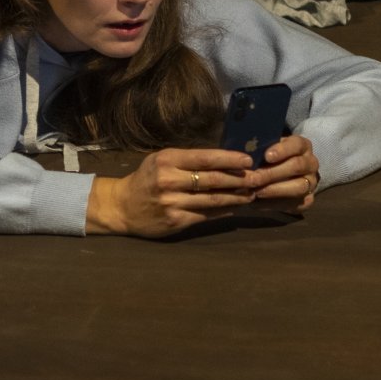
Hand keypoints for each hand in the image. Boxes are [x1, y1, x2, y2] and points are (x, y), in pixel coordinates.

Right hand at [85, 146, 257, 237]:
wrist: (122, 206)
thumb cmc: (146, 179)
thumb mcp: (161, 160)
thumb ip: (188, 159)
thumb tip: (223, 159)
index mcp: (167, 160)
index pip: (205, 158)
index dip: (230, 159)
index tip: (249, 160)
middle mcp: (169, 180)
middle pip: (212, 179)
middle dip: (239, 179)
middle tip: (258, 178)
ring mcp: (172, 202)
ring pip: (212, 199)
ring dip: (236, 197)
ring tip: (252, 193)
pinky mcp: (175, 221)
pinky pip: (206, 215)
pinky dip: (223, 211)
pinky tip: (235, 207)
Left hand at [244, 135, 319, 214]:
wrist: (284, 177)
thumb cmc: (270, 159)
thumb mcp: (266, 149)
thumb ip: (259, 150)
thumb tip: (244, 156)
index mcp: (302, 146)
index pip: (296, 145)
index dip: (282, 150)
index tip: (266, 156)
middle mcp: (311, 163)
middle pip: (297, 166)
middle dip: (273, 173)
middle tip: (254, 178)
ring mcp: (311, 182)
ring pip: (299, 186)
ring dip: (275, 190)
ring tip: (256, 192)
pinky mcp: (308, 199)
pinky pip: (296, 203)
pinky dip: (275, 204)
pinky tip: (258, 203)